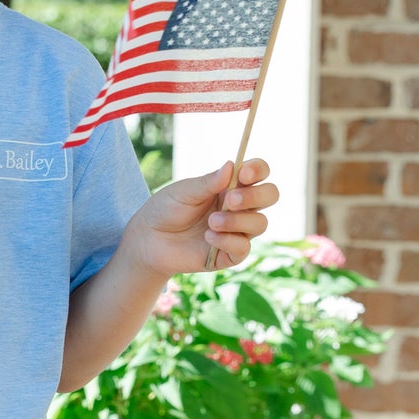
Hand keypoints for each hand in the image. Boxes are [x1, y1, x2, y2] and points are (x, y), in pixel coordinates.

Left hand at [129, 158, 278, 276]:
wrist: (148, 239)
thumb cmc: (166, 209)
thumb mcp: (184, 191)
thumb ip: (208, 182)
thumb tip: (232, 165)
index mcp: (231, 185)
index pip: (259, 173)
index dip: (258, 170)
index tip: (243, 173)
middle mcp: (239, 207)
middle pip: (270, 195)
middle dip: (255, 196)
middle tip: (230, 199)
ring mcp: (237, 230)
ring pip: (260, 223)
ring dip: (238, 220)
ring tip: (211, 221)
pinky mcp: (229, 254)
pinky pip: (243, 248)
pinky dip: (229, 241)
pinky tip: (209, 237)